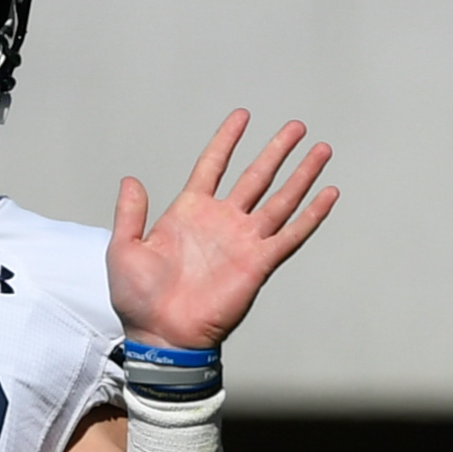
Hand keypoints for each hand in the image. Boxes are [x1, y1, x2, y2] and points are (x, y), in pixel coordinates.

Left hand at [104, 111, 337, 352]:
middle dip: (277, 151)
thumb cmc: (139, 300)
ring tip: (320, 149)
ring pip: (280, 199)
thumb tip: (130, 180)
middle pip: (256, 176)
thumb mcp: (124, 250)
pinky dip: (311, 215)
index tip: (243, 116)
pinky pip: (290, 235)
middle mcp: (222, 222)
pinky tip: (328, 194)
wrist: (162, 336)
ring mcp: (243, 241)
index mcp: (190, 212)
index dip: (227, 140)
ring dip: (301, 175)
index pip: (213, 165)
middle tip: (297, 127)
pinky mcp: (259, 263)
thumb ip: (130, 213)